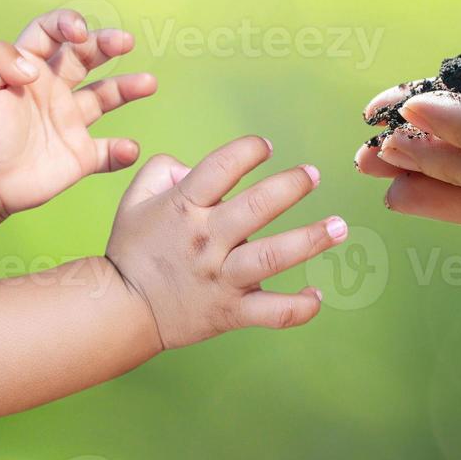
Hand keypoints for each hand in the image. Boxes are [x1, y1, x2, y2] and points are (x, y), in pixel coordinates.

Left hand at [0, 8, 158, 223]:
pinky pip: (109, 152)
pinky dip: (122, 151)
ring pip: (106, 97)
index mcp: (29, 67)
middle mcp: (54, 89)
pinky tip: (128, 149)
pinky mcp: (79, 155)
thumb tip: (33, 67)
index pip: (51, 33)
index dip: (66, 24)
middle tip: (125, 41)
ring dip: (128, 87)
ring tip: (148, 83)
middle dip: (107, 44)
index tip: (79, 32)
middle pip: (87, 56)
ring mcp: (70, 122)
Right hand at [106, 137, 342, 348]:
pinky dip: (299, 306)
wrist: (120, 309)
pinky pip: (272, 312)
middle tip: (313, 175)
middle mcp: (207, 240)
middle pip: (257, 207)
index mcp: (183, 207)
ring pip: (273, 257)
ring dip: (311, 240)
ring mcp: (221, 277)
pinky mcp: (231, 311)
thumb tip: (195, 165)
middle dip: (292, 187)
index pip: (222, 167)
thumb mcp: (135, 199)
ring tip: (340, 226)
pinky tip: (317, 295)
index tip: (265, 147)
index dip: (248, 150)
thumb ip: (163, 168)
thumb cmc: (133, 250)